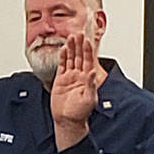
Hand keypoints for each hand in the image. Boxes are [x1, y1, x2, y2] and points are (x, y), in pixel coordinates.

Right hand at [50, 33, 97, 149]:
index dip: (88, 50)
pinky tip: (63, 49)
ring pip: (71, 59)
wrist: (67, 120)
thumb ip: (90, 84)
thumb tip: (92, 72)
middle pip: (80, 57)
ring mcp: (70, 77)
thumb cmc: (80, 112)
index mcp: (87, 79)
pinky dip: (63, 57)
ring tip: (70, 37)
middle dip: (79, 45)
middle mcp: (79, 76)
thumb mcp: (89, 99)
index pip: (89, 61)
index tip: (86, 41)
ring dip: (71, 48)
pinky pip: (62, 66)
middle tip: (77, 34)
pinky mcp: (60, 81)